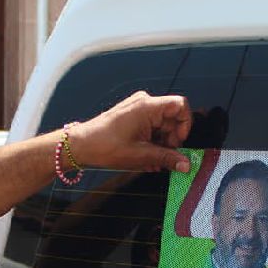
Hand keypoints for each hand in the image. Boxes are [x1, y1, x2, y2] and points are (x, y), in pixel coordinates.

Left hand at [68, 91, 193, 173]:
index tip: (178, 143)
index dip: (185, 125)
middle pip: (171, 119)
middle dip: (171, 141)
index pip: (180, 105)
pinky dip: (151, 142)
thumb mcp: (141, 156)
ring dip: (160, 145)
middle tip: (164, 159)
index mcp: (148, 106)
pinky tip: (145, 158)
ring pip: (161, 125)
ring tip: (152, 162)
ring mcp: (137, 108)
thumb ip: (167, 158)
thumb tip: (186, 164)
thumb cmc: (105, 146)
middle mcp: (144, 102)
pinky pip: (150, 126)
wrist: (81, 145)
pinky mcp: (132, 115)